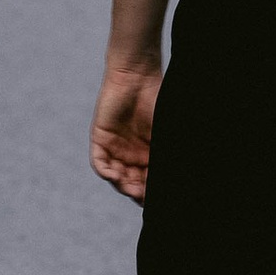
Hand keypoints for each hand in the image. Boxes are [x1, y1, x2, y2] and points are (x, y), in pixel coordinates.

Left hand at [90, 62, 160, 202]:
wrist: (137, 76)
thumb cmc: (157, 99)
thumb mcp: (165, 131)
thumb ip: (165, 152)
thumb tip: (176, 176)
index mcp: (148, 153)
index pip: (148, 180)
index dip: (151, 191)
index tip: (158, 198)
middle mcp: (131, 154)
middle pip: (132, 182)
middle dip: (138, 192)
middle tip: (145, 197)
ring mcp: (115, 148)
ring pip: (116, 176)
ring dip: (123, 186)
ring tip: (133, 190)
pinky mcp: (100, 140)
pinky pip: (99, 163)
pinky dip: (107, 173)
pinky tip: (116, 176)